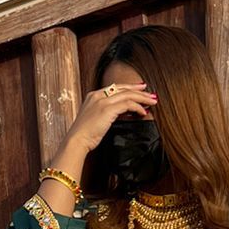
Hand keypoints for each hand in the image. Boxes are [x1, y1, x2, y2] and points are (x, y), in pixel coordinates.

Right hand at [37, 81, 156, 215]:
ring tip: (153, 102)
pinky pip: (128, 104)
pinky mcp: (108, 109)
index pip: (115, 88)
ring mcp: (103, 101)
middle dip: (139, 91)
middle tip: (151, 94)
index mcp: (93, 96)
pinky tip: (143, 112)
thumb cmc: (84, 136)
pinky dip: (138, 107)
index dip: (129, 88)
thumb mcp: (94, 120)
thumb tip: (120, 114)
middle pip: (123, 89)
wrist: (76, 141)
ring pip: (128, 94)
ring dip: (142, 98)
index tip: (140, 89)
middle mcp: (98, 95)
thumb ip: (106, 114)